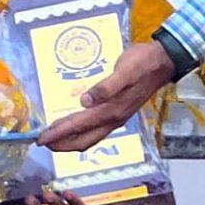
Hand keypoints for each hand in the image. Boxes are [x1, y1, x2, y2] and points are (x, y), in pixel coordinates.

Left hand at [38, 41, 171, 150]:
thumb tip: (85, 101)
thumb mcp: (125, 71)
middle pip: (83, 139)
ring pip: (89, 136)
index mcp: (112, 110)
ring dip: (70, 139)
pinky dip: (81, 131)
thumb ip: (106, 87)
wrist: (162, 61)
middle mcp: (114, 118)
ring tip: (54, 137)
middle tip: (41, 141)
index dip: (59, 133)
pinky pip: (95, 128)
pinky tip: (75, 124)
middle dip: (61, 143)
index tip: (41, 138)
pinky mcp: (118, 111)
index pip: (79, 126)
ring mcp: (117, 117)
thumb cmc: (142, 63)